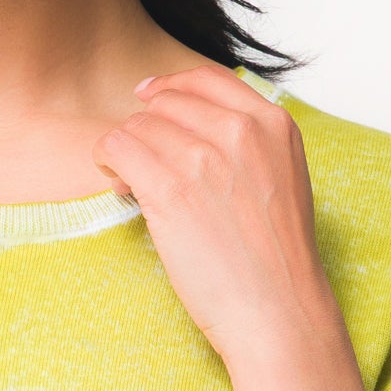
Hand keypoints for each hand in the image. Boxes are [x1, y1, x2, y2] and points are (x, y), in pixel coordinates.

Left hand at [93, 68, 345, 378]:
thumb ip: (249, 146)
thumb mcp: (282, 181)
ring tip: (134, 185)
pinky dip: (108, 162)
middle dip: (148, 130)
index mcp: (273, 125)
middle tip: (145, 166)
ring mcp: (204, 157)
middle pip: (167, 103)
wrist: (280, 311)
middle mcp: (240, 131)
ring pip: (138, 125)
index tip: (148, 99)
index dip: (170, 88)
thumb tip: (187, 128)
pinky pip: (116, 146)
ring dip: (126, 151)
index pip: (207, 79)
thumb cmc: (277, 262)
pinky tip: (121, 187)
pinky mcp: (170, 188)